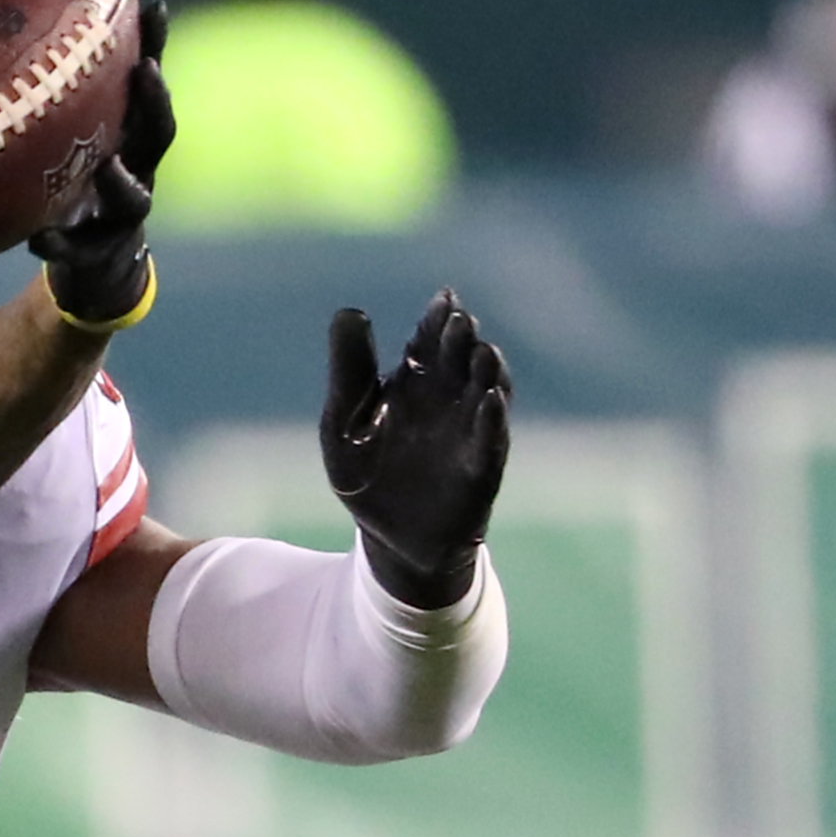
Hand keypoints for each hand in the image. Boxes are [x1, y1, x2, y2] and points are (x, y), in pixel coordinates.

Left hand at [30, 0, 170, 326]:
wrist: (89, 269)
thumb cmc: (71, 188)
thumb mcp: (63, 141)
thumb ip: (45, 98)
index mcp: (128, 138)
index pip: (147, 86)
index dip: (156, 47)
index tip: (153, 7)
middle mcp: (135, 171)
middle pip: (159, 134)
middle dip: (156, 101)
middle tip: (144, 70)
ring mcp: (121, 217)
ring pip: (135, 199)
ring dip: (122, 181)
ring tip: (107, 167)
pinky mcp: (98, 256)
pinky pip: (79, 251)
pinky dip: (60, 244)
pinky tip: (38, 239)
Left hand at [321, 290, 509, 606]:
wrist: (386, 539)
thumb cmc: (366, 475)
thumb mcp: (343, 421)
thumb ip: (349, 370)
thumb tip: (348, 310)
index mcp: (413, 383)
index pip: (429, 341)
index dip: (437, 319)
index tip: (444, 297)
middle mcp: (448, 401)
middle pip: (460, 359)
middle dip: (462, 339)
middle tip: (460, 320)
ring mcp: (468, 433)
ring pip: (486, 392)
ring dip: (488, 372)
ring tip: (482, 352)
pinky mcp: (480, 469)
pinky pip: (491, 441)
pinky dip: (492, 421)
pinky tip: (490, 402)